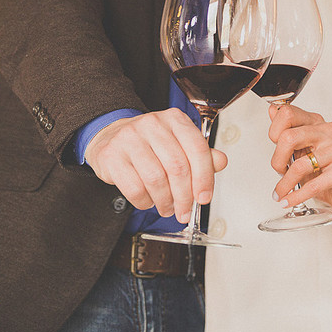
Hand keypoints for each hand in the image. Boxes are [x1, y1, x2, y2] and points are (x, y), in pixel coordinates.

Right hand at [85, 108, 226, 222]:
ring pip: (156, 179)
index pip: (197, 149)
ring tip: (167, 207)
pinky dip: (145, 202)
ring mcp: (129, 138)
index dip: (204, 178)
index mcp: (174, 120)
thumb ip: (200, 154)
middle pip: (177, 167)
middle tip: (184, 211)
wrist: (110, 137)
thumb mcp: (177, 143)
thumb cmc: (148, 143)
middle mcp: (152, 124)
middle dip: (184, 197)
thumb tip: (220, 162)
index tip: (204, 197)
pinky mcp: (112, 156)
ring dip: (165, 201)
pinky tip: (148, 200)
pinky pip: (134, 188)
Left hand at [269, 103, 331, 217]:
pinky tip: (289, 200)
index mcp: (316, 122)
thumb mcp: (303, 147)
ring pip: (300, 165)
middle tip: (278, 171)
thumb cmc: (326, 167)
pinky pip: (314, 185)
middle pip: (289, 137)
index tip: (276, 148)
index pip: (287, 113)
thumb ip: (287, 130)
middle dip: (277, 160)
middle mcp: (328, 132)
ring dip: (285, 183)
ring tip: (281, 192)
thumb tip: (272, 110)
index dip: (274, 132)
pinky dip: (296, 196)